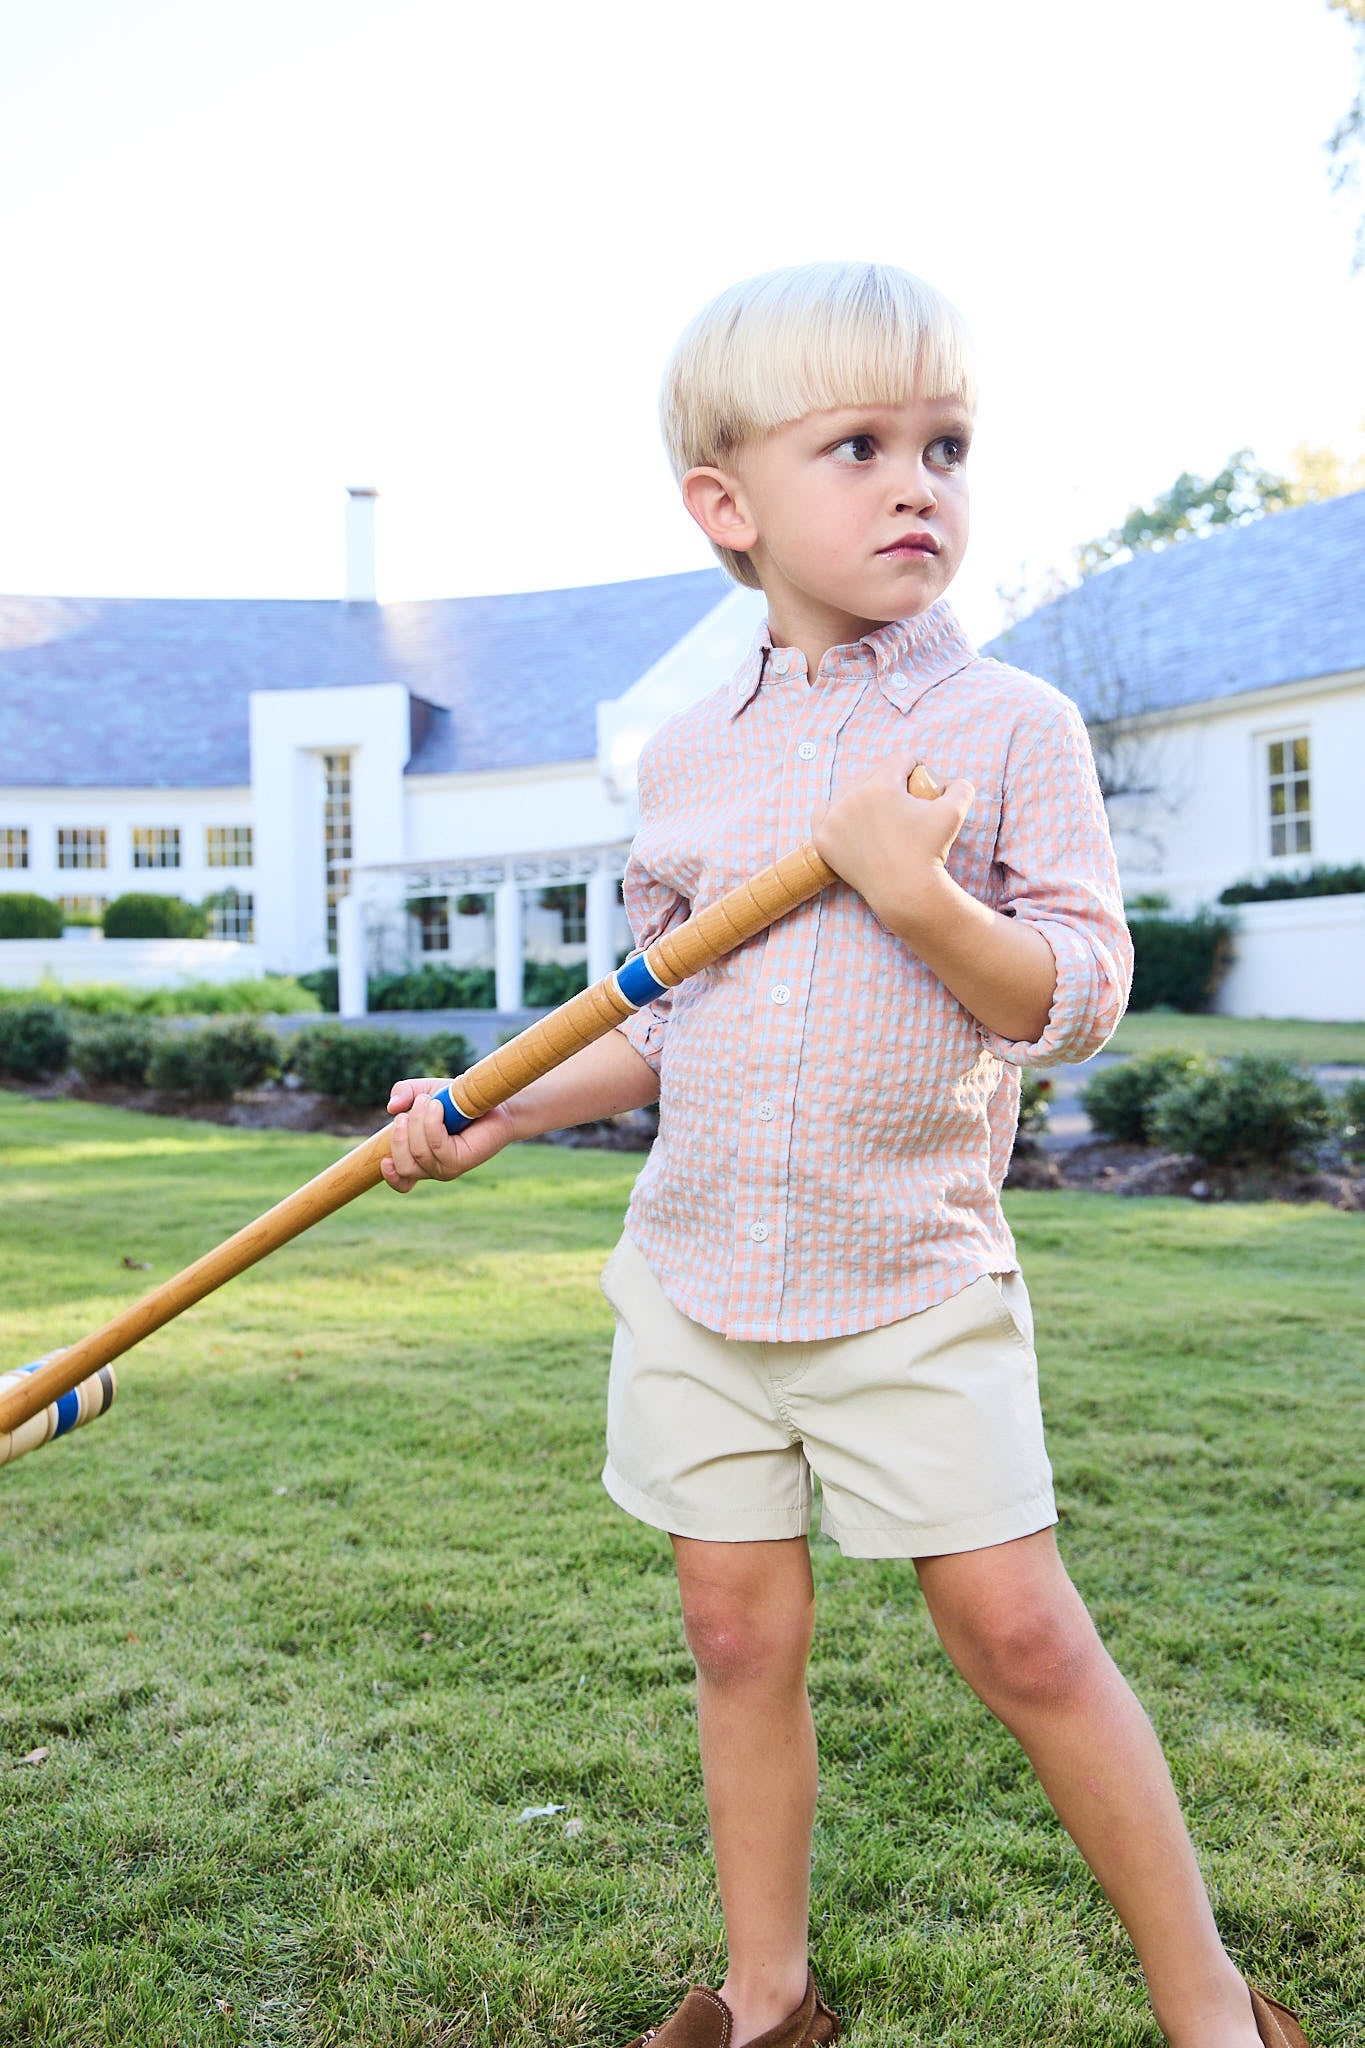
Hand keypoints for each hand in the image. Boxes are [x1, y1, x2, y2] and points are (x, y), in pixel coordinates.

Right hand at [381, 1076, 513, 1191]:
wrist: (489, 1099)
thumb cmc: (457, 1099)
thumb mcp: (425, 1091)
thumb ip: (404, 1094)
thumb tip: (391, 1107)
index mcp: (421, 1159)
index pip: (402, 1182)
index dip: (390, 1175)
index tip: (384, 1159)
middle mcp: (433, 1168)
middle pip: (403, 1165)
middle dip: (401, 1134)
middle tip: (416, 1106)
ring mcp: (447, 1167)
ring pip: (418, 1153)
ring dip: (418, 1122)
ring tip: (431, 1101)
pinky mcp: (461, 1161)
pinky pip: (436, 1146)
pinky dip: (432, 1124)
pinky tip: (439, 1107)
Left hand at [812, 755, 974, 933]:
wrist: (906, 892)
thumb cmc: (931, 851)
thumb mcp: (954, 814)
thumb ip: (961, 787)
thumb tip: (952, 782)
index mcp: (881, 783)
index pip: (900, 760)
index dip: (915, 767)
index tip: (920, 782)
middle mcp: (852, 795)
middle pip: (874, 774)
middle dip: (890, 783)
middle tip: (902, 802)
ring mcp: (833, 817)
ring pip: (849, 792)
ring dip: (863, 795)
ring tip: (879, 810)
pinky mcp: (822, 838)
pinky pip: (823, 812)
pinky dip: (833, 813)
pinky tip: (845, 816)